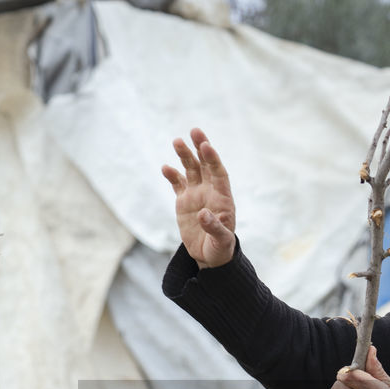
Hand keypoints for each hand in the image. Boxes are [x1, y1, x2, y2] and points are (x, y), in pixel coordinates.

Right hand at [161, 128, 236, 268]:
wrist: (209, 255)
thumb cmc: (220, 248)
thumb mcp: (221, 240)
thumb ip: (215, 227)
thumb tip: (204, 214)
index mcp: (223, 198)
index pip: (219, 173)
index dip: (213, 159)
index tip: (206, 146)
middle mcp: (210, 192)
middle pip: (205, 165)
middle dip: (200, 148)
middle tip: (194, 131)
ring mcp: (196, 195)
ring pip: (191, 170)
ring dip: (184, 156)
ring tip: (177, 141)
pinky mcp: (184, 201)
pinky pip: (178, 184)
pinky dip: (172, 175)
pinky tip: (165, 167)